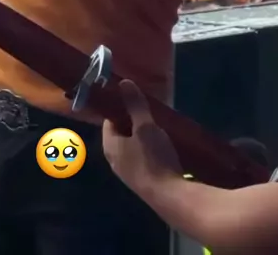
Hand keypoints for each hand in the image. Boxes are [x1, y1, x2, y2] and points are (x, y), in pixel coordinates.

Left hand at [102, 81, 180, 197]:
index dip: (119, 107)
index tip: (133, 98)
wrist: (168, 195)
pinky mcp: (142, 180)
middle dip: (132, 120)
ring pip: (132, 146)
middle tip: (147, 108)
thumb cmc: (152, 157)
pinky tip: (162, 144)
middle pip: (120, 133)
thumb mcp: (145, 126)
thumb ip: (135, 104)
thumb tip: (123, 82)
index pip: (109, 120)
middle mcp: (114, 160)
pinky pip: (141, 157)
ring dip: (142, 135)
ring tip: (156, 124)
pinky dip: (148, 148)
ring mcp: (128, 172)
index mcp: (109, 145)